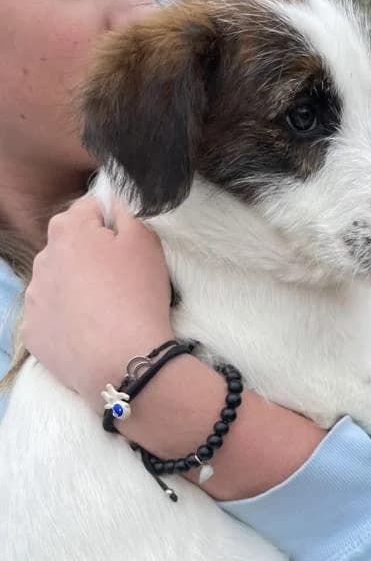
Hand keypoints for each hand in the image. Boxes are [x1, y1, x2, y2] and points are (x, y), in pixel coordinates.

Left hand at [23, 195, 173, 410]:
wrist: (123, 362)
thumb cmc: (137, 298)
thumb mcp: (145, 240)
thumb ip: (126, 209)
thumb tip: (113, 198)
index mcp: (68, 230)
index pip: (91, 208)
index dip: (114, 225)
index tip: (129, 247)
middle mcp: (42, 259)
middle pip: (71, 247)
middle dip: (93, 258)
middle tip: (123, 283)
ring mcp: (34, 298)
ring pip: (59, 283)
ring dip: (78, 289)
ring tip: (107, 311)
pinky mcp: (34, 332)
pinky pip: (51, 317)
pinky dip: (68, 321)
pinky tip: (91, 332)